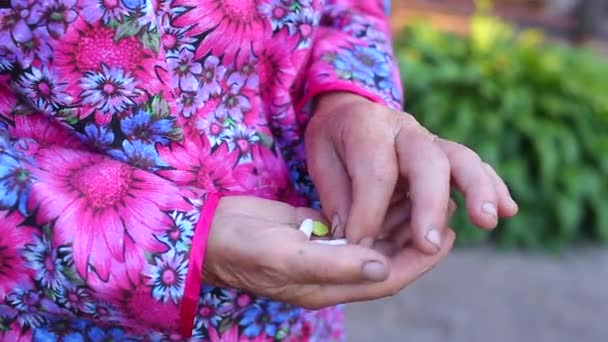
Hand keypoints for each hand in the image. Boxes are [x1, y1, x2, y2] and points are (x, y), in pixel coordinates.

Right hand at [203, 196, 455, 308]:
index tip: (447, 238)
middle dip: (416, 237)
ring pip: (373, 239)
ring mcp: (324, 251)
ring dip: (398, 221)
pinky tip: (387, 191)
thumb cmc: (241, 248)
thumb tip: (382, 267)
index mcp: (329, 286)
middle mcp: (333, 271)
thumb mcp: (285, 256)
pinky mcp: (315, 231)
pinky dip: (373, 210)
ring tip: (424, 196)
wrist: (208, 233)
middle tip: (443, 210)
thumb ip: (334, 264)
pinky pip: (354, 223)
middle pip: (387, 258)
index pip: (388, 278)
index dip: (421, 260)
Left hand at [306, 92, 517, 253]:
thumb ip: (337, 197)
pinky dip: (493, 186)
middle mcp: (404, 130)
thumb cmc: (335, 140)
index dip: (368, 212)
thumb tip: (354, 239)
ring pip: (460, 159)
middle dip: (429, 204)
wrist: (352, 109)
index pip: (375, 171)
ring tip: (488, 220)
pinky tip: (509, 209)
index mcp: (367, 128)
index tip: (360, 245)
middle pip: (426, 162)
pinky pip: (474, 166)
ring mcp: (430, 140)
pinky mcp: (446, 153)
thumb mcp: (321, 160)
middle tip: (428, 243)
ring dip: (478, 190)